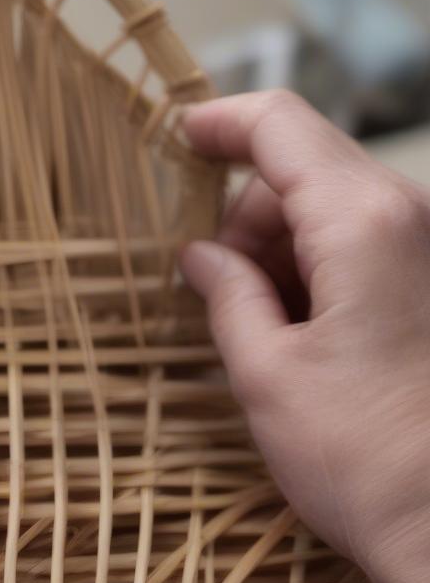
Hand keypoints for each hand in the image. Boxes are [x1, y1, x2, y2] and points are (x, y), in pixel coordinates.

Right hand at [179, 90, 429, 582]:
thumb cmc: (365, 460)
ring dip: (280, 246)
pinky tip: (303, 332)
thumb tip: (200, 257)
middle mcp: (411, 218)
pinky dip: (319, 268)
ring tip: (261, 324)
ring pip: (333, 206)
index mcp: (363, 223)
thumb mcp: (265, 373)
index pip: (279, 125)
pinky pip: (365, 243)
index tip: (176, 138)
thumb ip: (227, 293)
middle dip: (244, 212)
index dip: (218, 123)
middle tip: (210, 281)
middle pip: (305, 167)